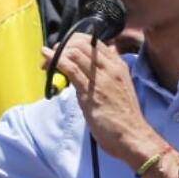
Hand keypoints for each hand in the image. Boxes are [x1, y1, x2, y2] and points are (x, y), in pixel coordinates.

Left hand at [42, 34, 157, 163]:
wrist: (132, 135)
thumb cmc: (124, 116)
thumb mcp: (120, 86)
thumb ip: (111, 71)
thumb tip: (108, 53)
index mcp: (118, 65)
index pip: (94, 42)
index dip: (74, 42)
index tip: (63, 49)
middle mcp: (110, 68)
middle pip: (82, 44)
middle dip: (62, 47)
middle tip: (50, 57)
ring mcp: (100, 78)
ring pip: (74, 53)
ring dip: (56, 54)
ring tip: (46, 62)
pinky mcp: (90, 91)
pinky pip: (71, 69)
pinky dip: (56, 61)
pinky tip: (48, 61)